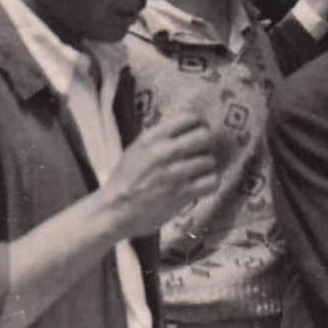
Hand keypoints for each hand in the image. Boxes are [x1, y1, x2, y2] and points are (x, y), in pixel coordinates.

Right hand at [102, 113, 217, 239]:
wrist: (115, 210)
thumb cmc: (126, 179)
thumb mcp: (137, 148)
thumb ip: (160, 136)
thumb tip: (187, 126)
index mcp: (152, 137)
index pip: (190, 117)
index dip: (200, 123)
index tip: (200, 130)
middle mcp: (165, 152)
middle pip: (205, 136)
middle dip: (207, 144)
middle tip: (201, 152)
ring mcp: (175, 173)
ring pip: (210, 160)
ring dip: (207, 167)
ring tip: (198, 172)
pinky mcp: (183, 193)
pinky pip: (212, 181)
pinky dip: (210, 183)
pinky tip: (201, 185)